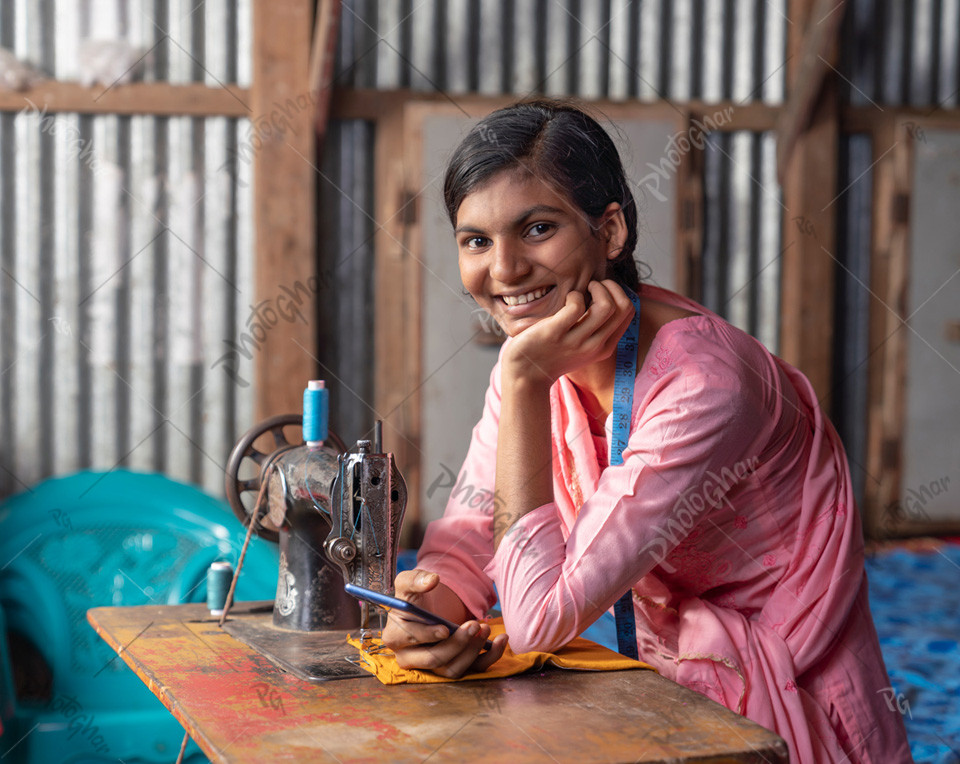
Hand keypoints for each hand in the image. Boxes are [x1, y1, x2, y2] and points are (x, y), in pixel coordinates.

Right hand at [381, 569, 507, 677]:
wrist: (431, 606)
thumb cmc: (416, 596)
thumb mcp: (410, 582)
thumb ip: (416, 579)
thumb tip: (431, 580)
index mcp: (395, 637)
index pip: (411, 641)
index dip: (429, 636)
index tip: (445, 628)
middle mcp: (410, 658)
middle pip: (434, 660)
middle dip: (456, 644)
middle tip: (473, 624)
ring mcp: (433, 666)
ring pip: (453, 669)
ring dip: (472, 650)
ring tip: (485, 627)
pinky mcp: (454, 666)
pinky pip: (473, 670)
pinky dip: (491, 657)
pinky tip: (501, 640)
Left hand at [502, 279, 633, 386]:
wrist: (525, 374)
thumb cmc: (551, 353)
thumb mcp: (582, 346)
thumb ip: (595, 329)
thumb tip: (606, 294)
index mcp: (604, 348)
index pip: (628, 313)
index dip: (618, 293)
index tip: (602, 290)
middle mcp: (594, 347)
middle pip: (623, 307)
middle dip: (610, 286)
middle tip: (592, 285)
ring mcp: (575, 342)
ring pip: (606, 307)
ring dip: (597, 288)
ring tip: (583, 289)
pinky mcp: (555, 334)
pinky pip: (576, 307)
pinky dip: (574, 295)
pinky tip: (566, 298)